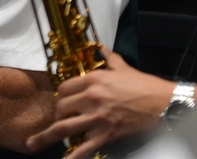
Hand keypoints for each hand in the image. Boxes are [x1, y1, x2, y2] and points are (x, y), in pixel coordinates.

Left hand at [26, 51, 175, 155]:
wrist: (163, 103)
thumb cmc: (145, 85)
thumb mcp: (124, 67)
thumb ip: (109, 58)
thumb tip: (100, 47)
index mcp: (95, 79)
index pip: (66, 87)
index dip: (61, 95)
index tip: (62, 101)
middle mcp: (92, 97)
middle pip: (61, 107)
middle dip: (56, 115)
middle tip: (55, 121)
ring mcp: (97, 118)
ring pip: (64, 128)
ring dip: (46, 137)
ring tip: (33, 144)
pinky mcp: (105, 135)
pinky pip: (83, 149)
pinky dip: (71, 157)